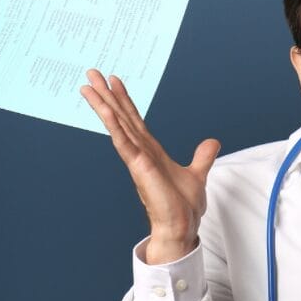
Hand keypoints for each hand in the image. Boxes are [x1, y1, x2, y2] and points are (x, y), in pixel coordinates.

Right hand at [81, 69, 220, 264]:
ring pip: (117, 125)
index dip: (124, 100)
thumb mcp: (197, 174)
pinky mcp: (139, 167)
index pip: (135, 119)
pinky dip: (115, 126)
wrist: (182, 227)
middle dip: (106, 95)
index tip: (114, 81)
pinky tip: (106, 111)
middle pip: (121, 116)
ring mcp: (137, 158)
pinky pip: (124, 142)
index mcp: (151, 150)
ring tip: (88, 86)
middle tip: (91, 73)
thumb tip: (212, 143)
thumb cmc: (183, 207)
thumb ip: (202, 156)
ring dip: (103, 105)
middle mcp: (140, 151)